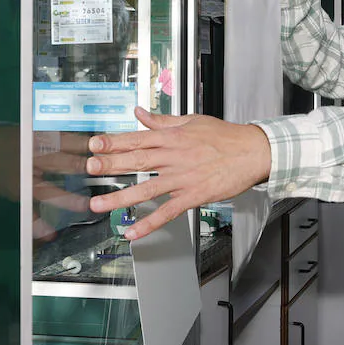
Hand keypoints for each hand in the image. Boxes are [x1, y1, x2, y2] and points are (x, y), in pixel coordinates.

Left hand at [86, 108, 271, 239]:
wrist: (253, 152)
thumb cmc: (226, 136)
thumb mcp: (192, 121)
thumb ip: (162, 120)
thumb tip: (140, 113)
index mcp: (173, 137)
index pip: (137, 139)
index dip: (114, 142)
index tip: (94, 145)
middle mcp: (175, 157)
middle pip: (137, 161)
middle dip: (111, 165)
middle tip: (90, 169)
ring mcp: (183, 178)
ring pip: (147, 189)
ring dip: (121, 198)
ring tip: (99, 204)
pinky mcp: (194, 196)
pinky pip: (168, 211)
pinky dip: (150, 223)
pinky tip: (133, 231)